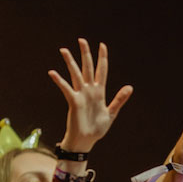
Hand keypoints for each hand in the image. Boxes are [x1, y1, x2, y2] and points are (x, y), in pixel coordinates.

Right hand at [49, 38, 132, 152]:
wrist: (86, 141)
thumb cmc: (97, 129)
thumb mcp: (111, 113)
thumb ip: (119, 99)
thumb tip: (129, 87)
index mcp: (100, 92)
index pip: (101, 70)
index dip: (102, 58)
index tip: (102, 45)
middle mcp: (89, 90)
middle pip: (87, 67)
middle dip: (86, 54)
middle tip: (82, 40)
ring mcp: (81, 95)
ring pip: (76, 74)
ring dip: (70, 62)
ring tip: (64, 50)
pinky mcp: (74, 102)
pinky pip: (66, 89)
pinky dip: (60, 81)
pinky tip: (52, 73)